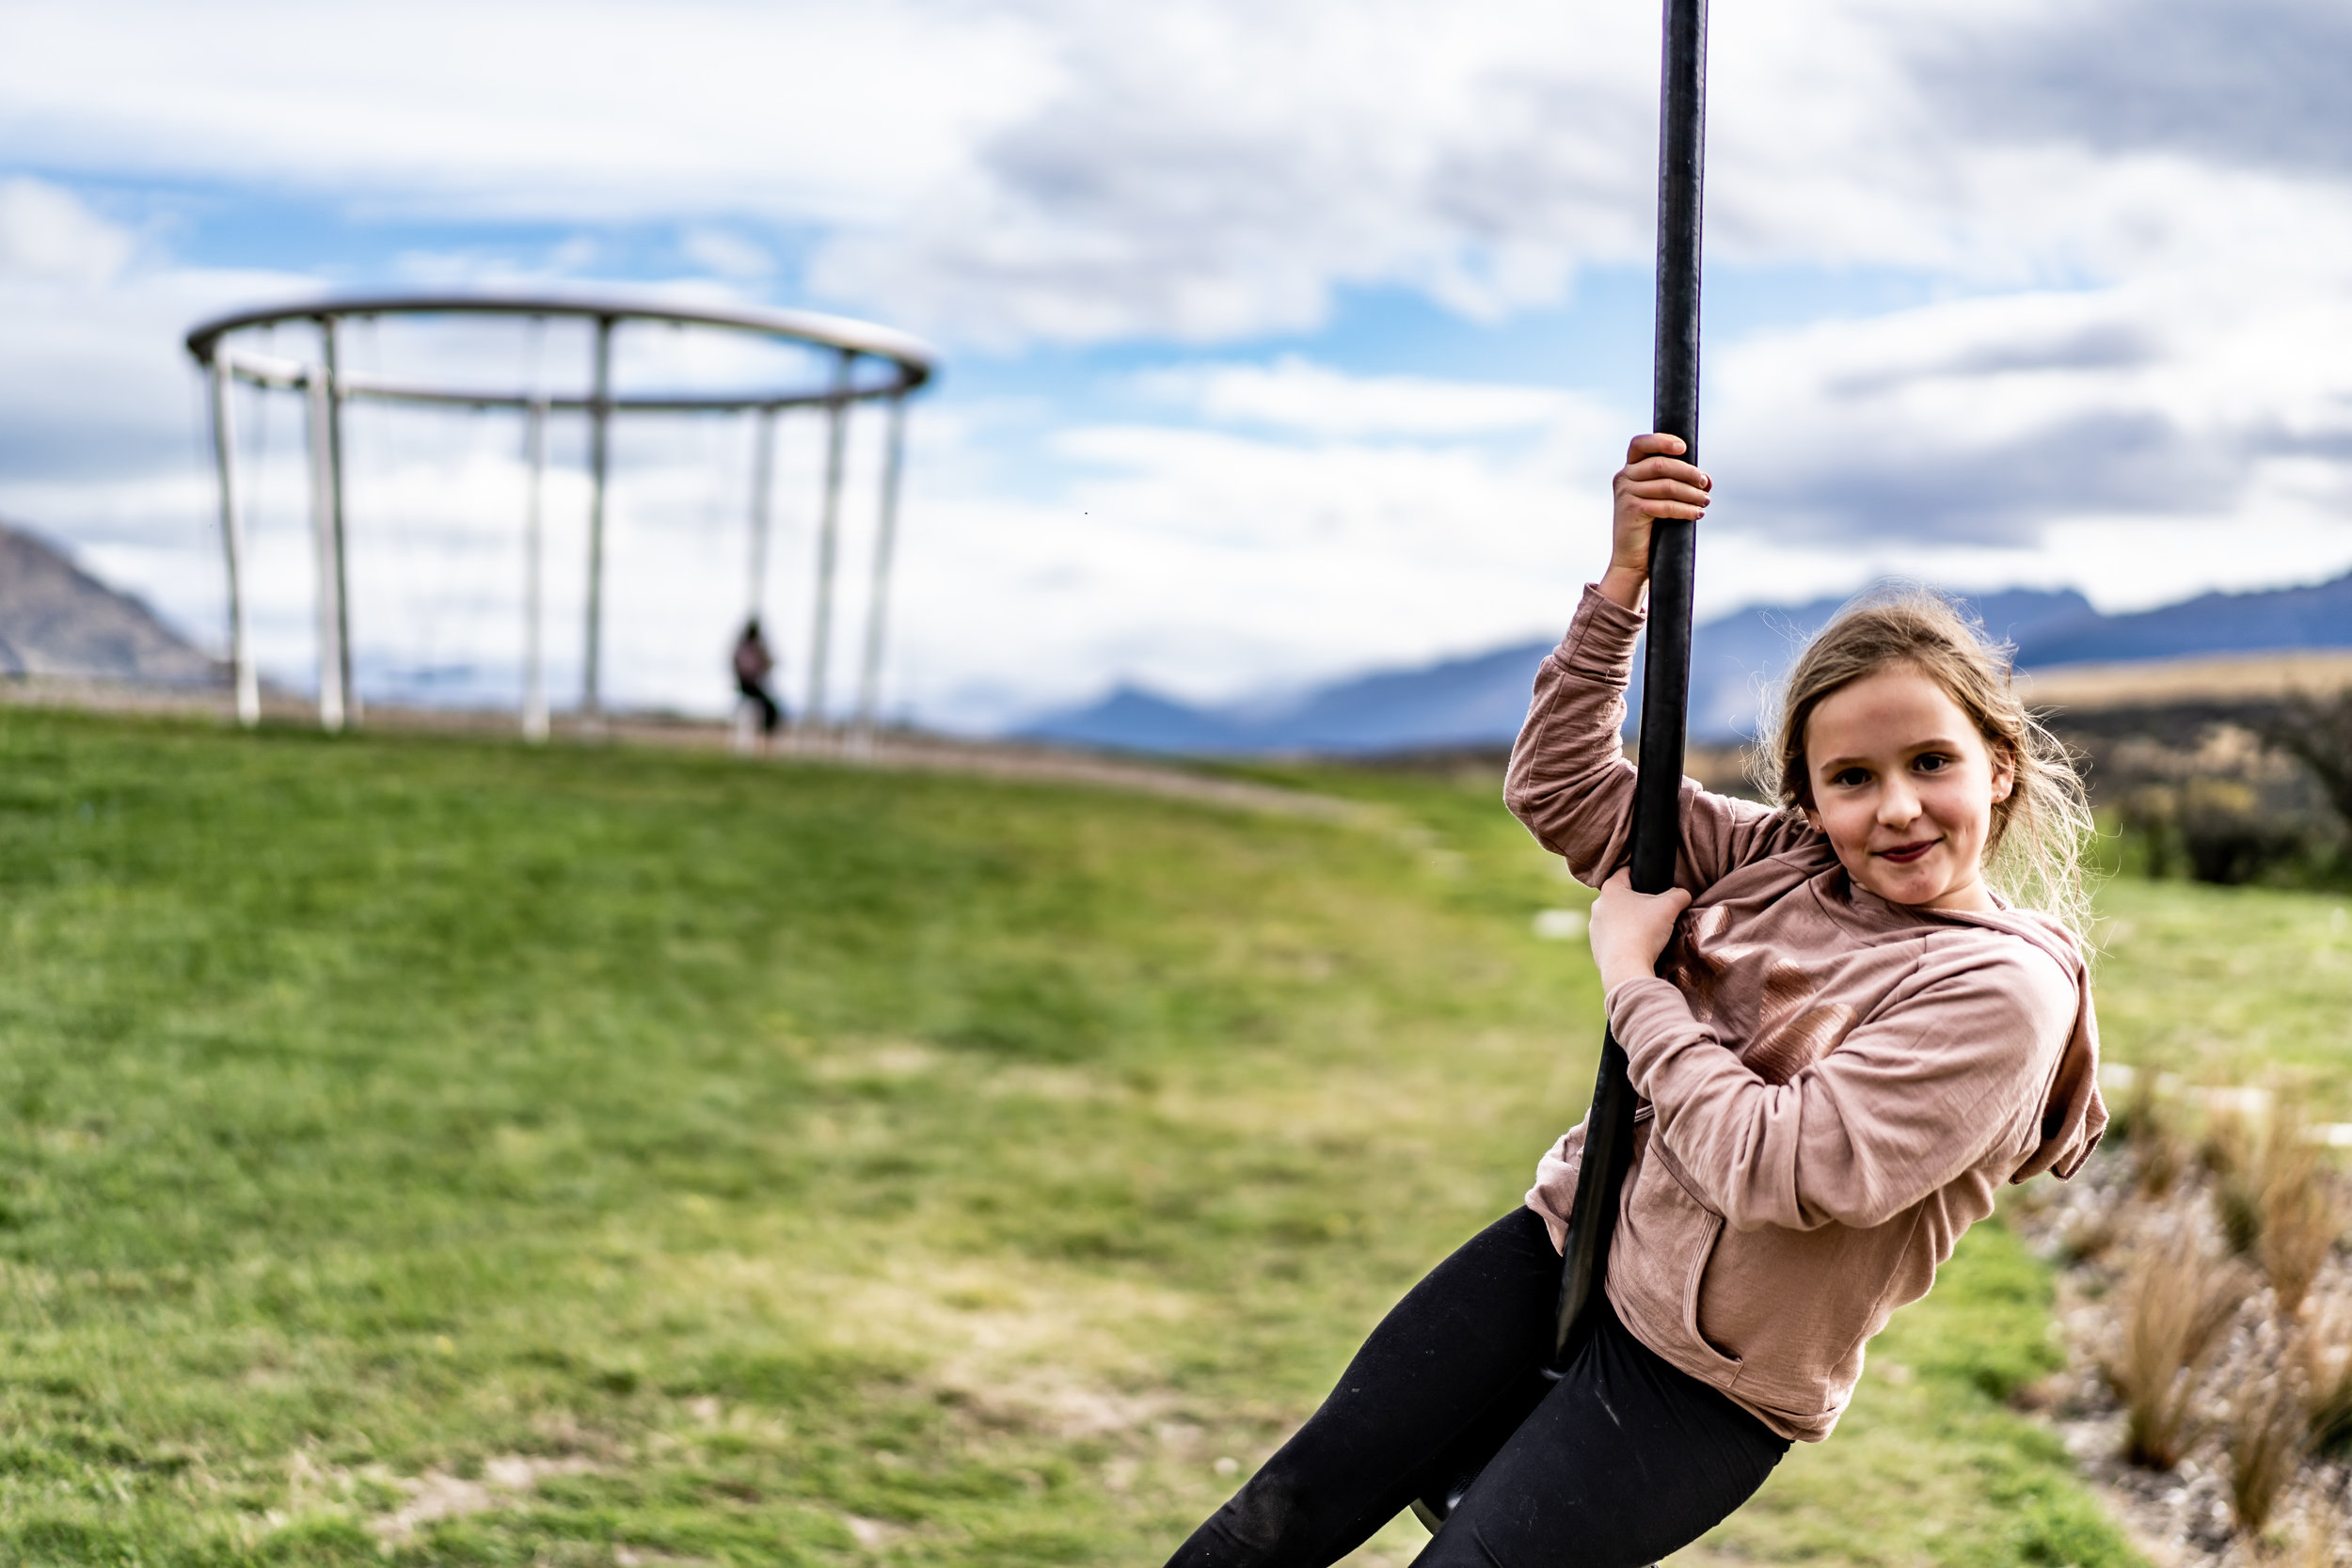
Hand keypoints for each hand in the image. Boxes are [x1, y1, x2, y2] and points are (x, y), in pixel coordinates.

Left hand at [1588, 868, 1692, 993]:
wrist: (1626, 967)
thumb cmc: (1644, 931)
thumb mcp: (1669, 907)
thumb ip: (1679, 894)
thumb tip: (1683, 895)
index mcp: (1610, 890)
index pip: (1625, 872)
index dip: (1640, 874)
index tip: (1651, 881)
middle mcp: (1598, 906)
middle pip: (1622, 897)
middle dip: (1638, 901)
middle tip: (1655, 910)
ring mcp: (1595, 928)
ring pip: (1616, 918)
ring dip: (1630, 922)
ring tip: (1648, 931)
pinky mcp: (1597, 947)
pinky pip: (1614, 938)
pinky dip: (1625, 940)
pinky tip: (1638, 946)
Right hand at [1600, 434, 1710, 610]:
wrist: (1633, 559)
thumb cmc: (1651, 527)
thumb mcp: (1661, 498)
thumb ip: (1676, 482)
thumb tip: (1706, 478)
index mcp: (1629, 469)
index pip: (1640, 444)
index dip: (1662, 440)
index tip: (1684, 448)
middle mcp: (1623, 477)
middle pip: (1661, 464)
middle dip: (1688, 473)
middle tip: (1706, 484)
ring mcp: (1625, 494)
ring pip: (1667, 485)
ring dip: (1692, 493)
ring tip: (1705, 501)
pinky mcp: (1631, 510)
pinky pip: (1666, 505)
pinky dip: (1686, 509)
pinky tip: (1697, 514)